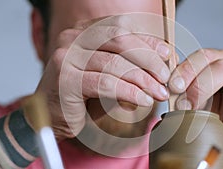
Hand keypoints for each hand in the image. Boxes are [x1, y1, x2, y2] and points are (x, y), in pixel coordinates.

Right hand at [35, 15, 172, 140]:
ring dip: (143, 80)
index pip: (122, 27)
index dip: (148, 40)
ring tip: (159, 93)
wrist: (54, 115)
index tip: (167, 55)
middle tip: (165, 77)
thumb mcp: (110, 73)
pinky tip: (142, 100)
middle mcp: (73, 39)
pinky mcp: (65, 79)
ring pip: (115, 63)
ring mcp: (66, 57)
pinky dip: (129, 92)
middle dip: (149, 59)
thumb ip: (130, 63)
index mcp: (84, 32)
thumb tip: (164, 60)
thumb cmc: (84, 94)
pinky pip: (106, 83)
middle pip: (121, 40)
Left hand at [168, 48, 222, 168]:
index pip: (202, 56)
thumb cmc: (210, 118)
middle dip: (201, 86)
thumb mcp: (191, 104)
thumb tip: (163, 87)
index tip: (173, 87)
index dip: (187, 70)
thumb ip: (180, 93)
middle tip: (187, 106)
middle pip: (221, 64)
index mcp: (215, 64)